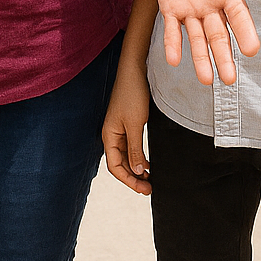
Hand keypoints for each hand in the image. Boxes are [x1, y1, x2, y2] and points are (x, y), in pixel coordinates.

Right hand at [102, 61, 151, 194]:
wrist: (134, 71)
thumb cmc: (132, 95)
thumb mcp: (135, 124)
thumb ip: (135, 149)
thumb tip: (137, 172)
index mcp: (109, 135)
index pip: (114, 167)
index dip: (128, 181)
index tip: (144, 189)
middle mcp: (112, 135)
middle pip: (119, 164)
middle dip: (133, 178)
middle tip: (150, 188)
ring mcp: (119, 129)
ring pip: (125, 157)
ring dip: (136, 169)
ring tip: (151, 179)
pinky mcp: (128, 124)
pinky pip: (131, 147)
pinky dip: (139, 158)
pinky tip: (149, 163)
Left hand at [153, 0, 260, 85]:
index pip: (238, 16)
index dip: (245, 32)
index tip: (252, 50)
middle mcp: (211, 7)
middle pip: (218, 36)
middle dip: (223, 57)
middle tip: (229, 79)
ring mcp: (191, 10)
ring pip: (197, 39)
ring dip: (201, 59)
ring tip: (206, 81)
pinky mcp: (171, 9)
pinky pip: (172, 29)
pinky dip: (173, 44)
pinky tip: (173, 61)